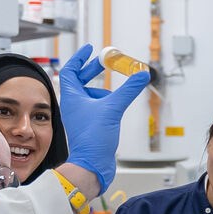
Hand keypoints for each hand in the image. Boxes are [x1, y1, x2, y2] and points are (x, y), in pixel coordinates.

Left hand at [57, 44, 150, 190]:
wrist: (92, 164)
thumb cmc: (93, 139)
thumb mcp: (113, 108)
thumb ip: (128, 90)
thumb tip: (142, 75)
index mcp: (71, 97)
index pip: (70, 70)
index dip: (79, 58)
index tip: (90, 49)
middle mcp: (74, 105)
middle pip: (80, 80)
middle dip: (93, 70)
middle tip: (106, 62)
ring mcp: (80, 115)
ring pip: (90, 94)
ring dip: (102, 89)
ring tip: (114, 95)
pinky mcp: (89, 125)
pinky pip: (96, 107)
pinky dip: (105, 102)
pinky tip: (115, 108)